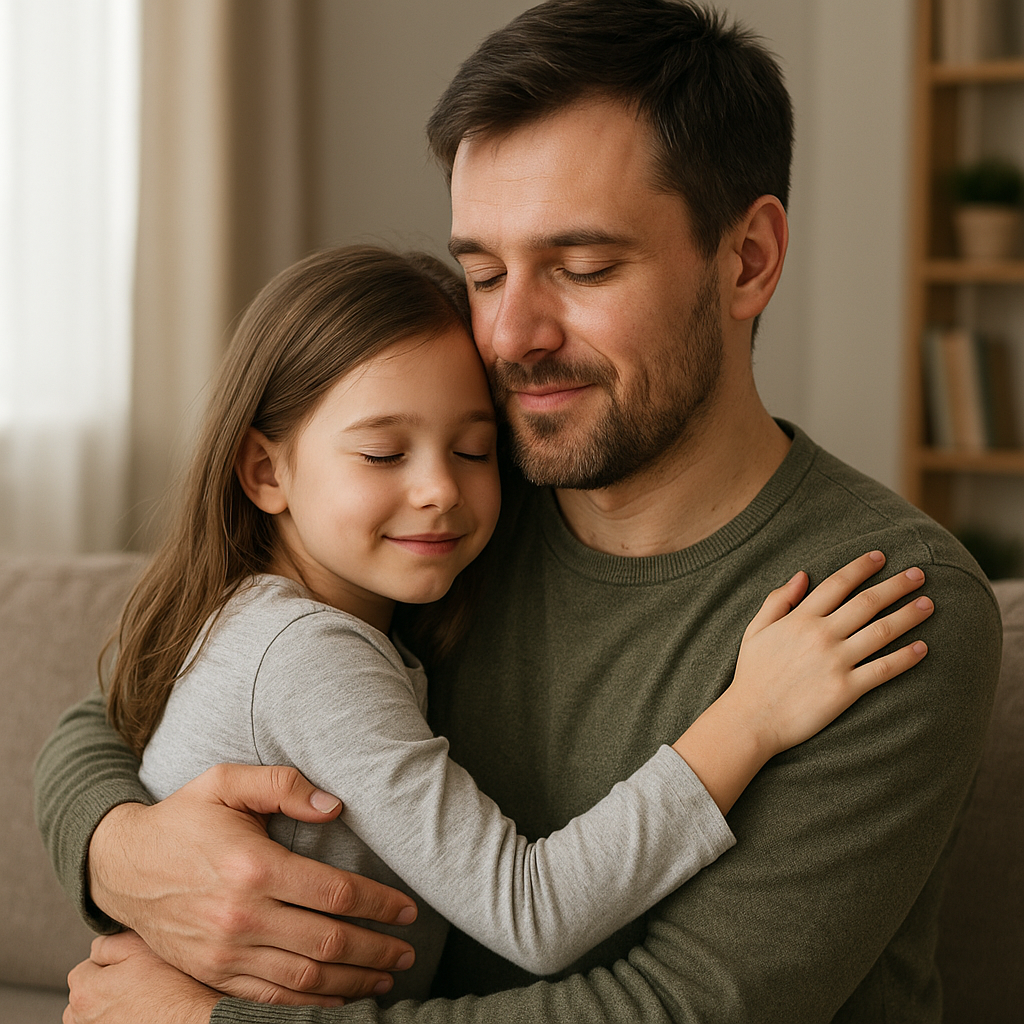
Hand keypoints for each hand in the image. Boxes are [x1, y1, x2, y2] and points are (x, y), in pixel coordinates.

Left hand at [65, 932, 219, 1023]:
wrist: (193, 1021)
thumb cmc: (171, 988)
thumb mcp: (141, 948)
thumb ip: (109, 943)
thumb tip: (96, 948)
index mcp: (85, 992)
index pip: (84, 968)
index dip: (108, 962)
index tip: (130, 964)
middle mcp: (83, 1019)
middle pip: (84, 996)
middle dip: (102, 987)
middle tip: (134, 982)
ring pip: (93, 1016)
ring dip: (106, 1008)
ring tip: (137, 1001)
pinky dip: (117, 1020)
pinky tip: (140, 1014)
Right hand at [87, 764, 417, 1003]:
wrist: (122, 865)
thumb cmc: (183, 817)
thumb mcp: (227, 781)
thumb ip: (283, 786)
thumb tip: (335, 806)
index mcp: (253, 867)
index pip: (333, 894)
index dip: (378, 904)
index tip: (408, 909)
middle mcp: (242, 916)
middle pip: (327, 943)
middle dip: (376, 949)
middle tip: (408, 949)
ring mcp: (225, 953)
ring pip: (305, 978)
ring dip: (353, 981)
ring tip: (387, 974)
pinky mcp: (212, 974)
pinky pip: (269, 999)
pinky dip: (309, 1004)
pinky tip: (339, 997)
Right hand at [672, 551, 932, 814]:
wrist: (751, 719)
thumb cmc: (751, 675)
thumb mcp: (755, 630)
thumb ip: (777, 601)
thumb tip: (802, 575)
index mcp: (799, 619)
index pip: (837, 584)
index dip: (861, 567)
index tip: (880, 556)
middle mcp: (820, 635)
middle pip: (867, 602)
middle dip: (896, 585)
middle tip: (919, 574)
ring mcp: (835, 662)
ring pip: (881, 632)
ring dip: (908, 615)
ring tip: (928, 604)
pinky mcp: (845, 689)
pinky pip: (882, 669)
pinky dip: (905, 658)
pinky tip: (922, 648)